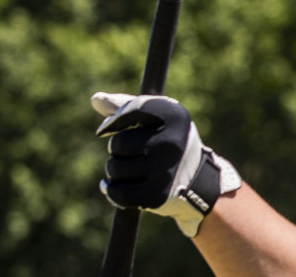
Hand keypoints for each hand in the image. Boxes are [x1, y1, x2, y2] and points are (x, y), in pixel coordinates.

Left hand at [93, 92, 240, 236]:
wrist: (199, 183)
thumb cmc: (172, 144)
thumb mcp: (160, 120)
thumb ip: (128, 107)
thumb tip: (96, 99)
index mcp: (175, 116)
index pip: (132, 110)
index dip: (115, 121)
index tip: (107, 129)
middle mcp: (171, 142)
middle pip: (117, 143)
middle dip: (118, 150)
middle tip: (133, 154)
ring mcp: (164, 171)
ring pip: (114, 168)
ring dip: (116, 171)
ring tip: (132, 171)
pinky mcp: (157, 196)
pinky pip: (117, 192)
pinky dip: (111, 190)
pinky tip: (112, 187)